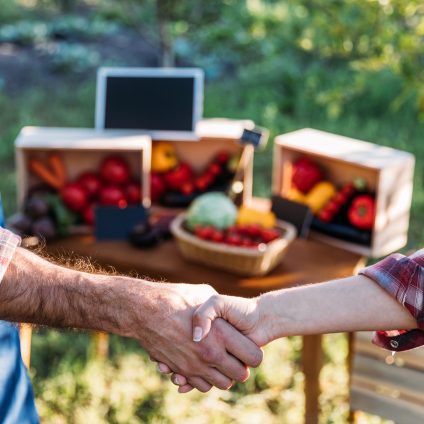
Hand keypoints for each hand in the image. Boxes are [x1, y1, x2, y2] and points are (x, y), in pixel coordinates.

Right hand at [125, 283, 262, 392]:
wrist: (146, 311)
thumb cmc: (176, 299)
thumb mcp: (205, 294)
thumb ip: (220, 308)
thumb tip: (227, 314)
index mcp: (222, 334)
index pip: (254, 357)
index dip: (254, 353)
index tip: (248, 347)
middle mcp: (211, 354)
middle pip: (240, 375)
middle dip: (241, 368)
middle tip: (236, 356)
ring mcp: (195, 365)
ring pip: (222, 384)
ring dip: (224, 375)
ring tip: (220, 362)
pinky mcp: (182, 370)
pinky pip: (201, 386)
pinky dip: (205, 380)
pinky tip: (204, 366)